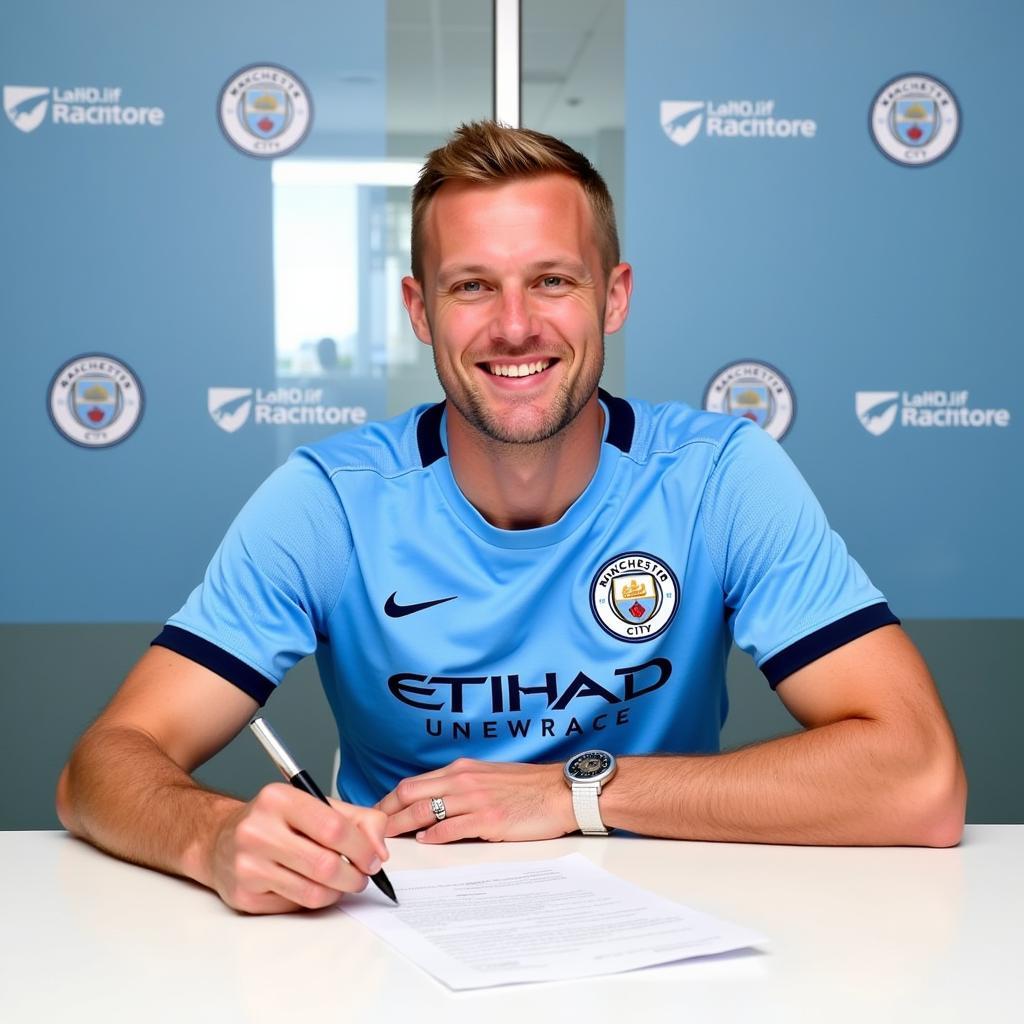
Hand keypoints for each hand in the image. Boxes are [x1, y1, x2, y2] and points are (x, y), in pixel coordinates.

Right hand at [205, 783, 388, 913]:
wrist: (220, 840)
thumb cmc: (276, 821)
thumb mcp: (315, 805)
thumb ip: (357, 819)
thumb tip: (379, 850)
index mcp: (278, 799)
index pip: (333, 827)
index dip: (362, 848)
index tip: (373, 858)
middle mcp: (257, 830)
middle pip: (325, 865)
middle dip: (354, 876)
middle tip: (361, 876)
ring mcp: (247, 865)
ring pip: (312, 892)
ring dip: (337, 892)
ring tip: (341, 883)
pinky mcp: (243, 896)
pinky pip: (294, 906)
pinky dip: (313, 900)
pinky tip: (311, 886)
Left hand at [376, 758, 575, 842]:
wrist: (560, 791)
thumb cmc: (528, 787)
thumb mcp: (489, 777)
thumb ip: (462, 786)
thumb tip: (436, 803)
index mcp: (461, 769)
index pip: (413, 783)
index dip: (390, 800)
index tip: (377, 814)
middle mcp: (463, 780)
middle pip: (410, 794)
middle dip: (385, 813)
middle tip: (369, 830)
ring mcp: (474, 799)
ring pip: (424, 811)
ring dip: (400, 827)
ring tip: (385, 841)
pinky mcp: (488, 819)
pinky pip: (450, 828)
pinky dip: (432, 836)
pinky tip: (423, 842)